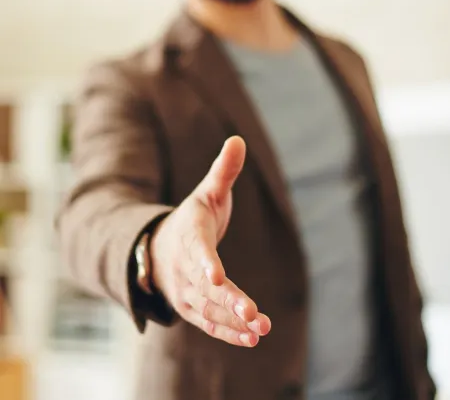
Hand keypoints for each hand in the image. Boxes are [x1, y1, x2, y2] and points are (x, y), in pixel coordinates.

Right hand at [150, 136, 270, 346]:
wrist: (160, 248)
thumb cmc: (191, 218)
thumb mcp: (206, 192)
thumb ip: (223, 171)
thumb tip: (237, 139)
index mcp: (189, 235)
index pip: (197, 250)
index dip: (207, 263)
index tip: (217, 276)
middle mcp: (184, 267)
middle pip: (205, 287)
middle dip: (228, 301)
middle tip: (253, 314)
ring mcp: (186, 290)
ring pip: (209, 309)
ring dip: (233, 321)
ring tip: (260, 329)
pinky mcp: (193, 307)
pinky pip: (209, 322)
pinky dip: (228, 331)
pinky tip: (252, 338)